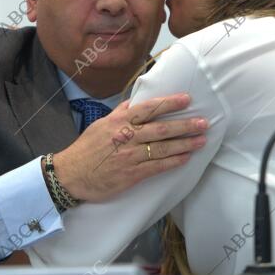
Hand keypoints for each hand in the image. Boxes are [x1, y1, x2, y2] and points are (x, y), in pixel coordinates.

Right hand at [51, 93, 207, 201]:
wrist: (70, 175)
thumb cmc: (86, 149)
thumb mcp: (101, 124)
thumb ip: (120, 113)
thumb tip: (135, 103)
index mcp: (119, 121)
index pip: (149, 108)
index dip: (169, 103)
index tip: (186, 99)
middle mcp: (127, 136)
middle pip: (161, 129)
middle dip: (185, 125)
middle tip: (203, 122)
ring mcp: (130, 156)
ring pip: (163, 148)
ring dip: (185, 144)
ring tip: (201, 140)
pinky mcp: (132, 174)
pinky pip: (157, 167)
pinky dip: (173, 162)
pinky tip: (186, 158)